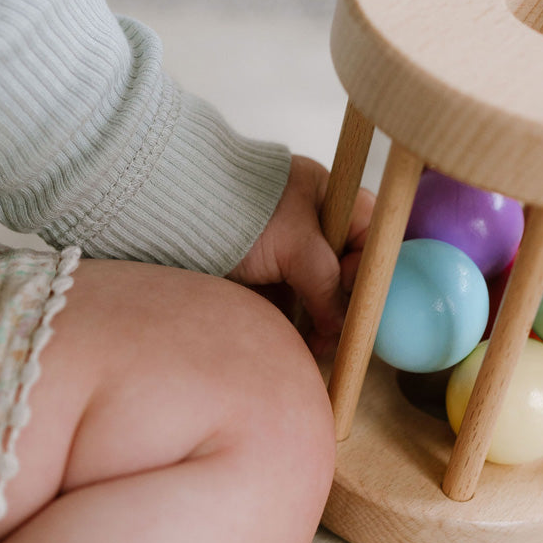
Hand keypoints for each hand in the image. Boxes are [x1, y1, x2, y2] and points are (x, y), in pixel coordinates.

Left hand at [229, 155, 373, 355]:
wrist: (174, 219)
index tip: (358, 291)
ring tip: (319, 345)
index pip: (367, 232)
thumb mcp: (295, 242)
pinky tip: (301, 345)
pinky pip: (290, 306)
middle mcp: (309, 223)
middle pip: (343, 269)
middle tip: (343, 331)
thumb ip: (326, 280)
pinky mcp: (262, 278)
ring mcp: (284, 252)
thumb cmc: (239, 213)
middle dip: (344, 303)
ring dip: (321, 321)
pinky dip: (297, 326)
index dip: (368, 264)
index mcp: (326, 196)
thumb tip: (340, 323)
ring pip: (317, 293)